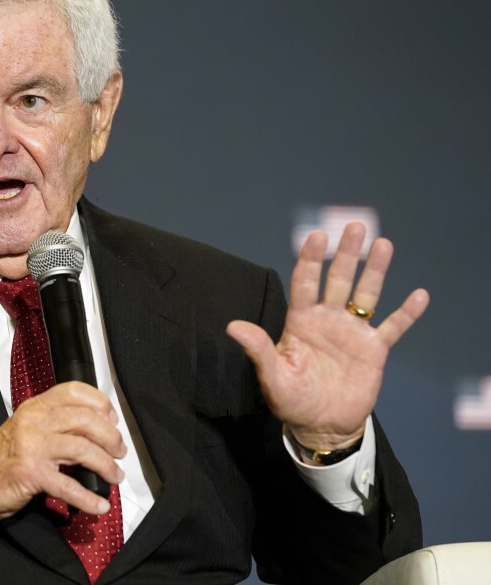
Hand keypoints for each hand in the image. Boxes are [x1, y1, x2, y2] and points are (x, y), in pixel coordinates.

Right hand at [0, 381, 124, 551]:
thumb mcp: (25, 430)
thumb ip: (52, 424)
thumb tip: (94, 430)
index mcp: (34, 407)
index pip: (73, 391)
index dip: (100, 402)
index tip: (113, 418)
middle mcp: (34, 421)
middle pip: (85, 419)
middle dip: (110, 436)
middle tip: (119, 451)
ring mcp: (32, 446)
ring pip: (82, 448)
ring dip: (106, 465)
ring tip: (115, 475)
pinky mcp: (30, 473)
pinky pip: (69, 486)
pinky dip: (88, 498)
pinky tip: (99, 505)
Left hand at [226, 222, 429, 449]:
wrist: (321, 426)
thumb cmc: (291, 400)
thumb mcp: (272, 376)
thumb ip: (258, 349)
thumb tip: (232, 327)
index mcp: (300, 321)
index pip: (305, 282)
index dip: (310, 259)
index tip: (316, 236)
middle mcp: (327, 320)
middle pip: (337, 279)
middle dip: (345, 253)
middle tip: (354, 225)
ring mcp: (352, 333)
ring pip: (366, 295)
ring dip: (375, 271)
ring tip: (383, 244)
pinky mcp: (374, 351)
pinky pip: (393, 328)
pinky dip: (406, 313)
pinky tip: (420, 295)